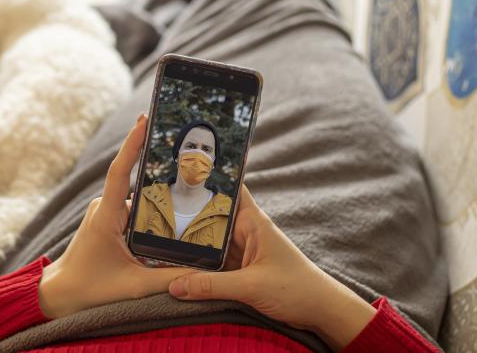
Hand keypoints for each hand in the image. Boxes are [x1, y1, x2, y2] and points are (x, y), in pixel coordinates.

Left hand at [38, 114, 195, 318]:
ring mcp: (105, 212)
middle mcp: (104, 207)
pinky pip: (135, 209)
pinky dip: (152, 212)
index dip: (132, 143)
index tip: (144, 119)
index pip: (120, 171)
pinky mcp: (109, 220)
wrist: (58, 296)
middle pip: (139, 183)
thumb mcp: (134, 287)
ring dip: (160, 199)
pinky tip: (174, 218)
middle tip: (193, 160)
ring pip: (139, 199)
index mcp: (106, 215)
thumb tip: (203, 272)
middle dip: (163, 173)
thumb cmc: (90, 290)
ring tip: (192, 194)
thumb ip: (170, 278)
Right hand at [167, 183, 375, 349]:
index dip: (208, 176)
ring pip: (210, 238)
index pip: (230, 187)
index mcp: (253, 221)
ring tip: (158, 230)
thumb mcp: (251, 286)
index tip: (180, 165)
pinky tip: (177, 259)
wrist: (321, 311)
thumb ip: (211, 286)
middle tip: (155, 202)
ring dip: (191, 237)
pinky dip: (199, 260)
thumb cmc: (297, 289)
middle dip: (188, 209)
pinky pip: (214, 259)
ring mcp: (242, 249)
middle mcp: (246, 230)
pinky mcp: (241, 267)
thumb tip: (175, 286)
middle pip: (212, 213)